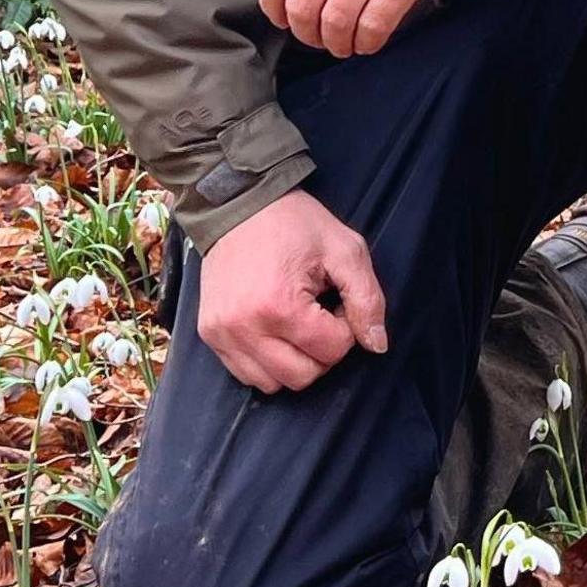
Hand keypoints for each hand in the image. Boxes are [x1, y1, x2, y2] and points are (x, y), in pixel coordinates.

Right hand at [196, 190, 389, 391]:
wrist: (237, 203)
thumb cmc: (294, 224)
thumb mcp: (345, 249)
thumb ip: (368, 299)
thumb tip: (377, 345)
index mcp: (279, 306)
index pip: (331, 351)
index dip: (344, 328)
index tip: (333, 300)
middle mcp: (244, 327)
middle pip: (302, 376)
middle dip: (321, 351)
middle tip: (318, 315)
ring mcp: (222, 334)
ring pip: (273, 383)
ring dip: (294, 362)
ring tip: (295, 323)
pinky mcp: (209, 334)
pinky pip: (246, 374)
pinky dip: (267, 363)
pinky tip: (274, 330)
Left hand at [256, 0, 498, 55]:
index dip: (274, 7)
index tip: (283, 16)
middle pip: (302, 7)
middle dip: (306, 31)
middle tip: (317, 35)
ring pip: (336, 23)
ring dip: (337, 42)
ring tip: (344, 44)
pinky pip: (376, 24)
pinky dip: (369, 41)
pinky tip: (371, 40)